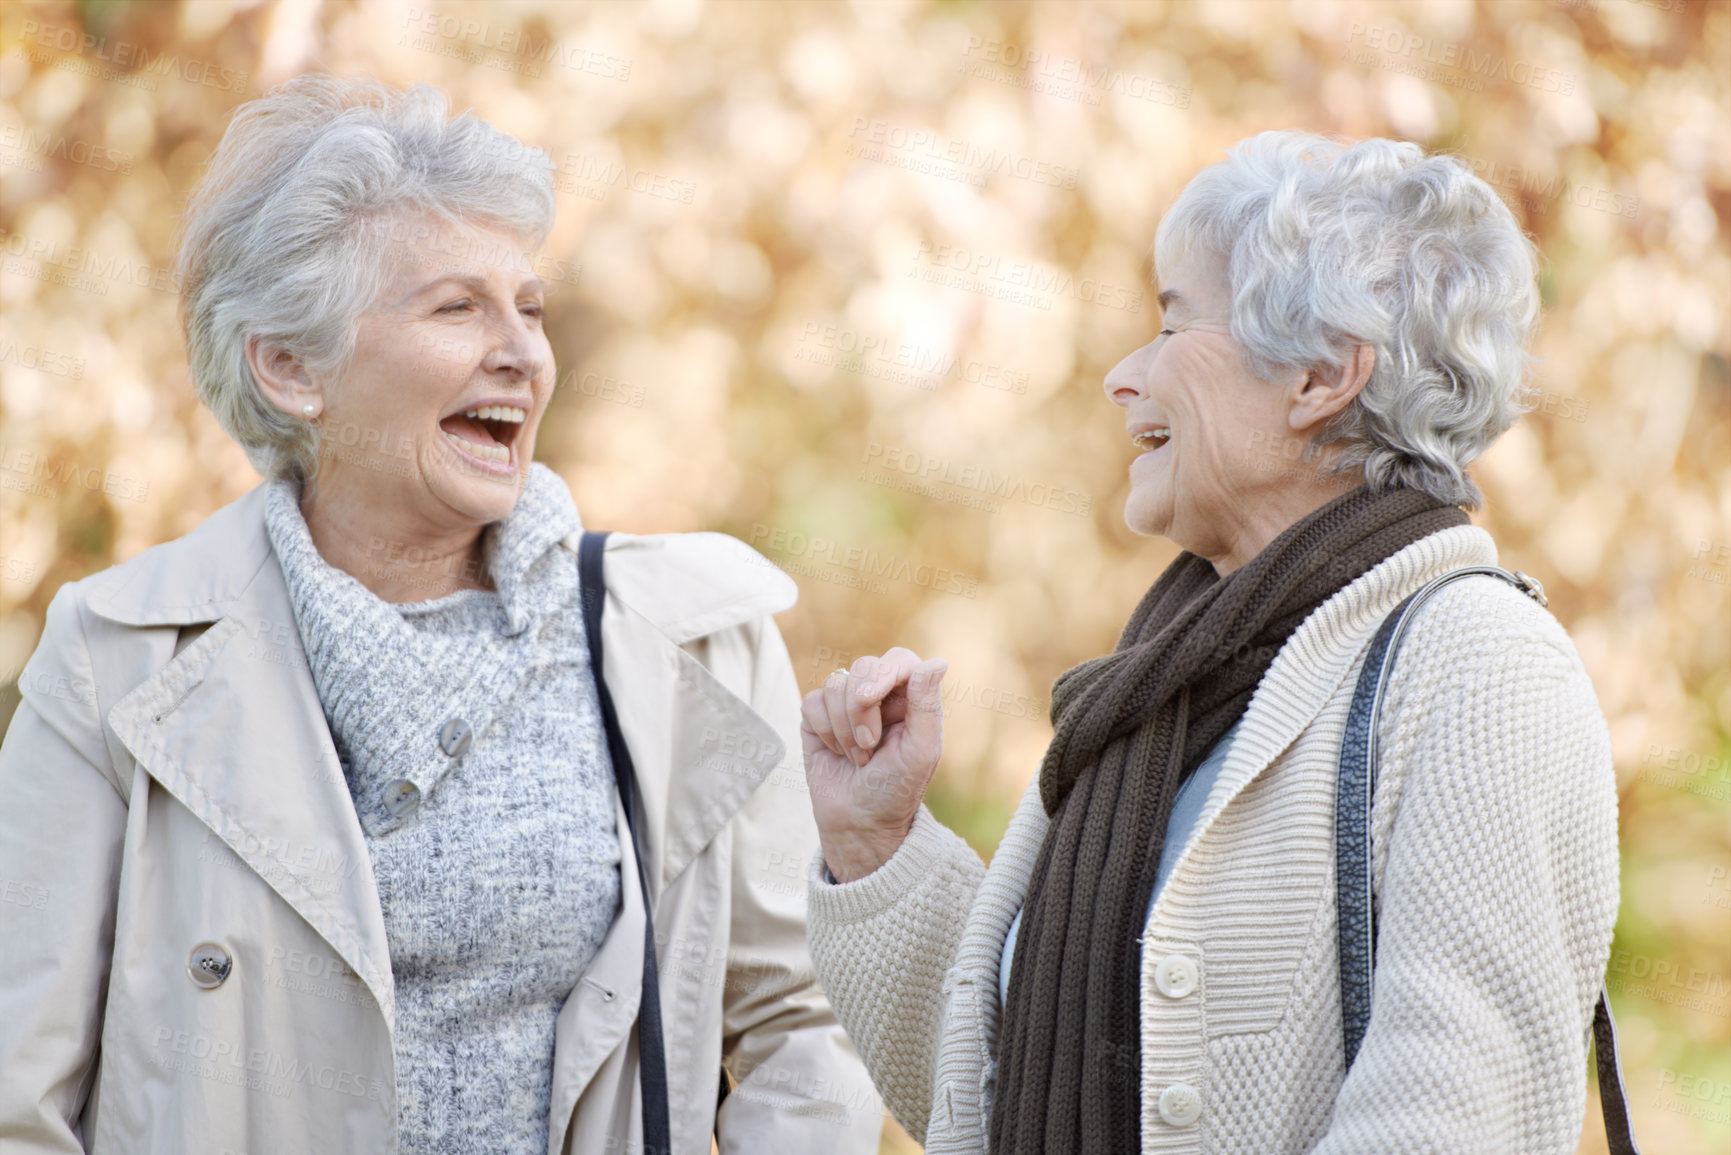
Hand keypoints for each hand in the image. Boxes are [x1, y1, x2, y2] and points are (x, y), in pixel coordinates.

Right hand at [800, 648, 947, 882]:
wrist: (859, 823)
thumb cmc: (896, 790)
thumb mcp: (920, 752)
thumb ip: (927, 705)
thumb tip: (937, 661)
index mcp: (911, 698)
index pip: (899, 661)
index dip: (882, 674)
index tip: (869, 699)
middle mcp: (880, 695)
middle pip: (863, 667)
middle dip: (860, 710)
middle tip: (869, 746)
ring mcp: (847, 704)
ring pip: (835, 684)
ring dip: (843, 728)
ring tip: (857, 757)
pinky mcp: (818, 717)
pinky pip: (812, 701)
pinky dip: (824, 730)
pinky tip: (836, 752)